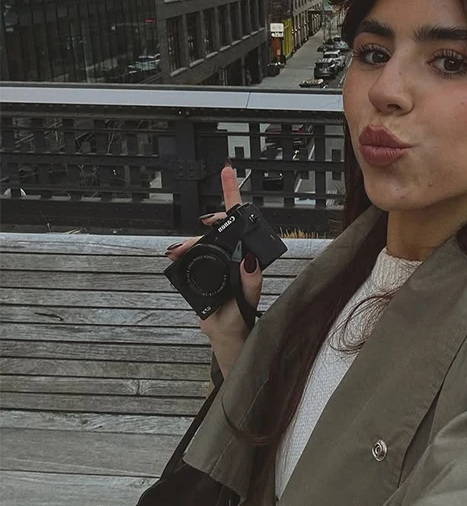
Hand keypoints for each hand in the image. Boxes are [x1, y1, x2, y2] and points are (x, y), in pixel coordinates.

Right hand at [165, 163, 262, 372]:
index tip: (227, 171)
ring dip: (187, 244)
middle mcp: (231, 254)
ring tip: (178, 253)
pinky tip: (175, 257)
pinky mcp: (199, 270)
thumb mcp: (249, 298)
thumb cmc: (241, 315)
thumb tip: (250, 260)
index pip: (241, 221)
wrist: (223, 335)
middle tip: (189, 242)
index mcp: (245, 255)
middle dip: (203, 229)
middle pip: (216, 229)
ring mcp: (215, 261)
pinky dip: (180, 254)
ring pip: (199, 242)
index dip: (233, 194)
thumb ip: (251, 280)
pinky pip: (188, 256)